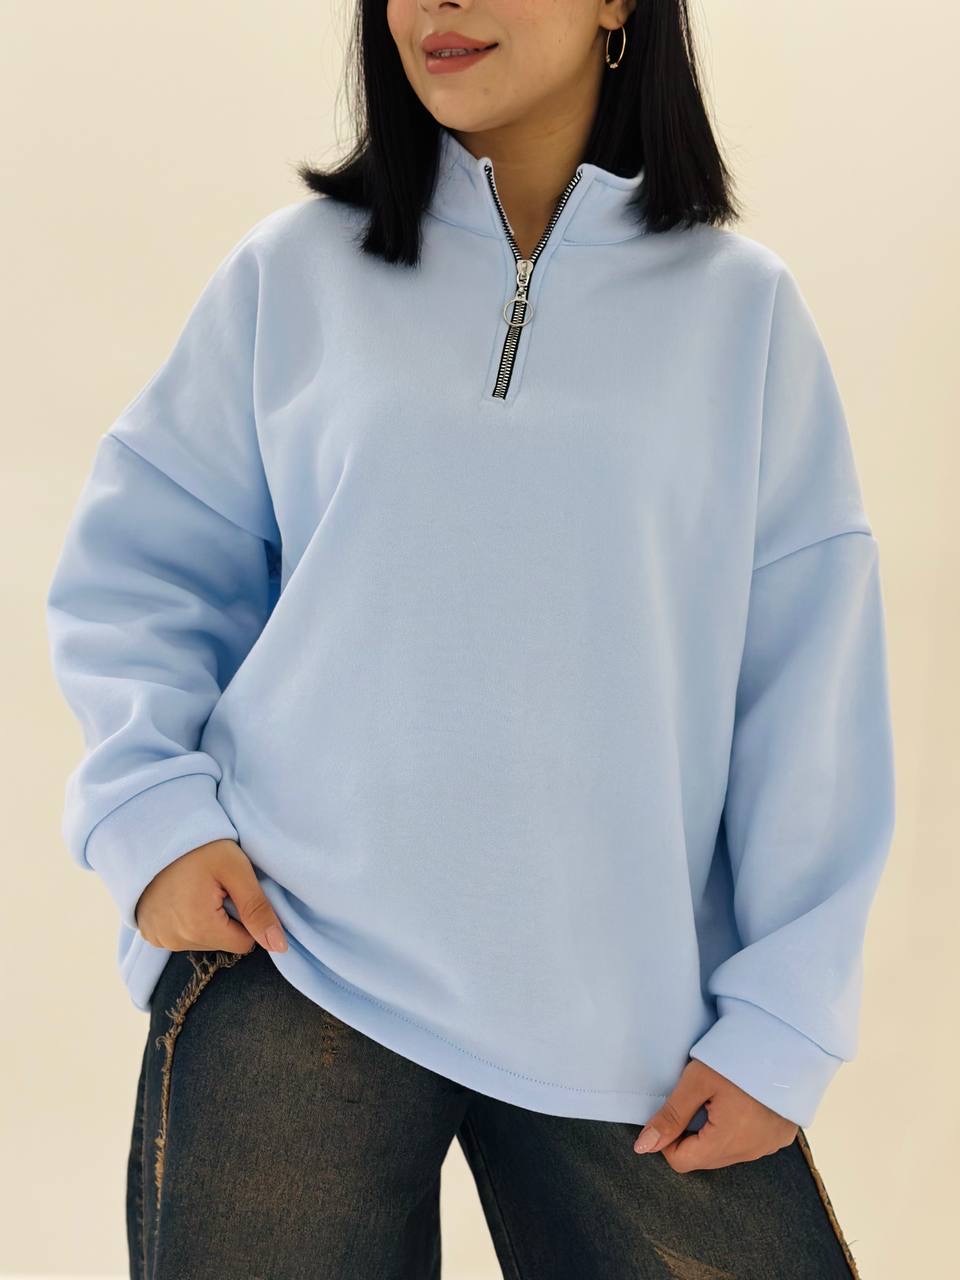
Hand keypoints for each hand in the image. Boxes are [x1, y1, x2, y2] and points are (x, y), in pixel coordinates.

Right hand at [134, 838, 287, 955]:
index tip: (235, 892)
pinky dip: (186, 920)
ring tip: (198, 889)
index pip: (244, 943)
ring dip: (206, 920)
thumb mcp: (236, 870)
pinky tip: (183, 896)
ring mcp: (159, 938)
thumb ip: (258, 909)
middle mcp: (175, 940)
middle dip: (226, 919)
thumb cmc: (200, 847)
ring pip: (202, 940)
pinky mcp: (149, 933)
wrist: (157, 833)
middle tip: (215, 886)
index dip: (247, 917)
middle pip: (222, 942)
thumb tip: (279, 946)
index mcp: (199, 928)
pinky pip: (181, 936)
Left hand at [633, 1059, 797, 1170]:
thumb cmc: (738, 1056)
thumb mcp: (697, 1080)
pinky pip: (749, 1143)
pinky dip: (738, 1129)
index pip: (681, 1161)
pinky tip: (740, 1102)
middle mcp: (752, 1152)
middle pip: (704, 1158)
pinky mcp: (781, 1136)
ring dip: (715, 1132)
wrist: (786, 1040)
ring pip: (726, 1152)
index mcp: (728, 1141)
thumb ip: (670, 1115)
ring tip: (720, 1096)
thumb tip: (643, 1146)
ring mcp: (769, 1145)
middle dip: (692, 1134)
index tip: (674, 1108)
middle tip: (697, 1098)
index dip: (668, 1137)